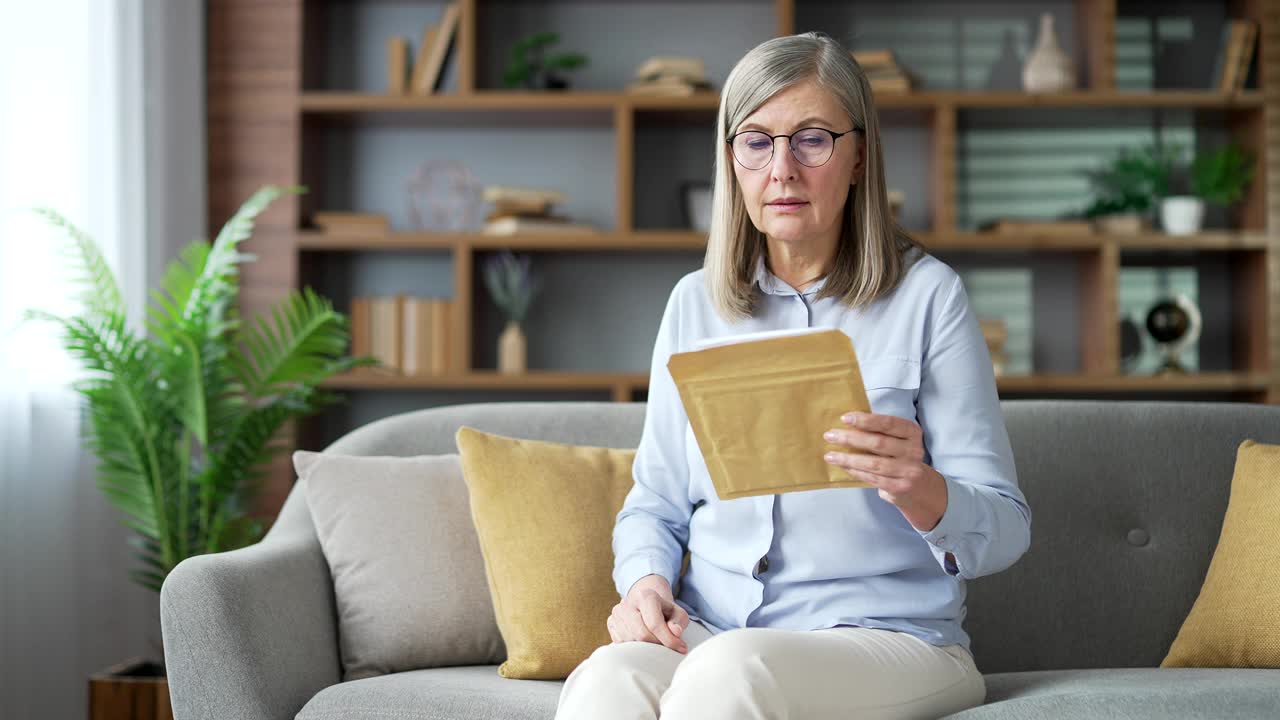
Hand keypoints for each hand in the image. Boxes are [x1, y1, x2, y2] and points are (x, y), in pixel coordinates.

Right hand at [607, 574, 689, 652]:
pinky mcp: (611, 623)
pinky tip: (644, 642)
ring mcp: (616, 613)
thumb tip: (675, 632)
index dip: (669, 640)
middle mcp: (627, 603)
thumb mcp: (677, 613)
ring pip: (631, 641)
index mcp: (645, 596)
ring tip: (656, 644)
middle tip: (667, 648)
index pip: (655, 623)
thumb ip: (679, 622)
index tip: (681, 648)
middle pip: (641, 634)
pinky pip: (622, 644)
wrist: (646, 604)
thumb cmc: (665, 611)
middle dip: (657, 645)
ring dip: (646, 648)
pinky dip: (635, 647)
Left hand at [822, 410, 947, 531]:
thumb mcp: (897, 440)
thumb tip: (847, 423)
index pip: (889, 423)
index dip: (866, 420)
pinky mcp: (900, 487)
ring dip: (848, 458)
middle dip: (851, 438)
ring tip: (830, 455)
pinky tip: (843, 467)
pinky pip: (873, 478)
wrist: (919, 488)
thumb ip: (879, 432)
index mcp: (912, 433)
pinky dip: (856, 472)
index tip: (844, 418)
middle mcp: (914, 450)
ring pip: (873, 463)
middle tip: (830, 436)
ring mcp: (909, 470)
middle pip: (878, 443)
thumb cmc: (900, 457)